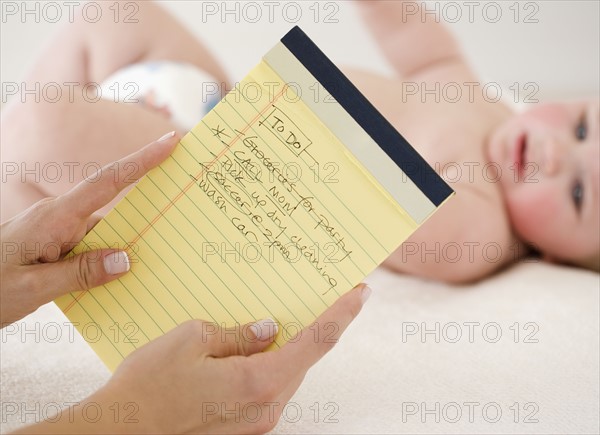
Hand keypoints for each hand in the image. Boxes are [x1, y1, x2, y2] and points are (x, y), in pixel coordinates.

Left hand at [0, 132, 178, 325]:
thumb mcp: (32, 288)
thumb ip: (80, 274)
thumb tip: (126, 260)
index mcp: (55, 218)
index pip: (108, 182)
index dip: (142, 161)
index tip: (171, 143)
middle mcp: (59, 219)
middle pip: (113, 210)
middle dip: (146, 211)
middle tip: (180, 217)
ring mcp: (55, 233)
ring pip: (102, 235)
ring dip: (122, 250)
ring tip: (149, 271)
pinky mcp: (52, 248)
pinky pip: (88, 251)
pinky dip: (104, 264)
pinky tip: (114, 285)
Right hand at [38, 284, 369, 434]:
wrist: (118, 432)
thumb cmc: (148, 386)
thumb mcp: (190, 341)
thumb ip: (237, 334)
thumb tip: (266, 329)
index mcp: (259, 382)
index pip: (316, 342)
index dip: (341, 314)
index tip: (360, 293)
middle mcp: (266, 407)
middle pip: (304, 359)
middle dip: (316, 328)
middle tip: (323, 297)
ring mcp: (255, 422)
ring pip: (287, 375)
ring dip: (292, 347)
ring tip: (286, 318)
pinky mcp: (242, 427)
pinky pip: (268, 389)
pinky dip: (271, 365)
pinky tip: (256, 346)